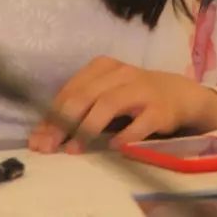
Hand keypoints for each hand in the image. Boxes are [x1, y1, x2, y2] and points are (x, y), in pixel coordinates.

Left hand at [26, 56, 216, 153]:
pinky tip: (114, 148)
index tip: (37, 139)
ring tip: (74, 149)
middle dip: (63, 122)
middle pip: (86, 95)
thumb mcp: (105, 94)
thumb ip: (78, 110)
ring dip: (88, 128)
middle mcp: (120, 73)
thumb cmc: (132, 96)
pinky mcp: (160, 109)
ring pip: (109, 104)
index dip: (52, 115)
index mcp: (102, 66)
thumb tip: (43, 136)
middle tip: (49, 147)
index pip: (71, 90)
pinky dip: (126, 135)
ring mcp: (141, 89)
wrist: (178, 95)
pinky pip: (141, 122)